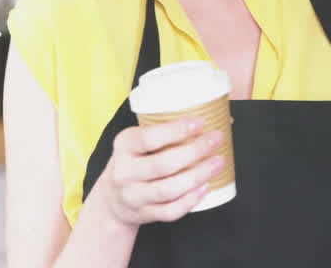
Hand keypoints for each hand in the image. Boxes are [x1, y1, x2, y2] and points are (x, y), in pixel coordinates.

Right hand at [100, 118, 224, 228]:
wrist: (112, 198)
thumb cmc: (134, 160)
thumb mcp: (136, 141)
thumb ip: (163, 131)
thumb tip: (212, 117)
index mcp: (124, 146)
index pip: (149, 138)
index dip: (176, 131)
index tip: (200, 123)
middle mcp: (124, 172)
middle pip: (163, 165)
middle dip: (195, 151)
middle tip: (216, 140)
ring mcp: (133, 196)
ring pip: (169, 190)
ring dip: (199, 176)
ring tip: (218, 162)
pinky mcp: (144, 214)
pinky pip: (171, 211)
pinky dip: (191, 200)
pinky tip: (205, 187)